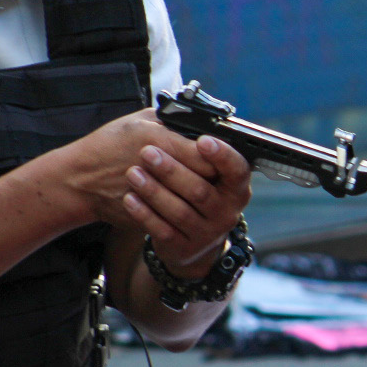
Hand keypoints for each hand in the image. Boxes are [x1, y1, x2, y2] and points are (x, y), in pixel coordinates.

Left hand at [122, 131, 251, 277]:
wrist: (192, 243)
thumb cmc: (197, 194)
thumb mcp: (208, 175)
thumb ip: (198, 152)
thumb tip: (184, 119)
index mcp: (235, 188)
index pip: (237, 170)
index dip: (222, 155)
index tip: (202, 141)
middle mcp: (226, 212)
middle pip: (200, 190)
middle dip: (172, 170)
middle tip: (147, 152)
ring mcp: (206, 233)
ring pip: (179, 211)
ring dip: (154, 190)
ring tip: (132, 173)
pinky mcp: (184, 247)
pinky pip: (162, 229)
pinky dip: (144, 213)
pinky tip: (130, 198)